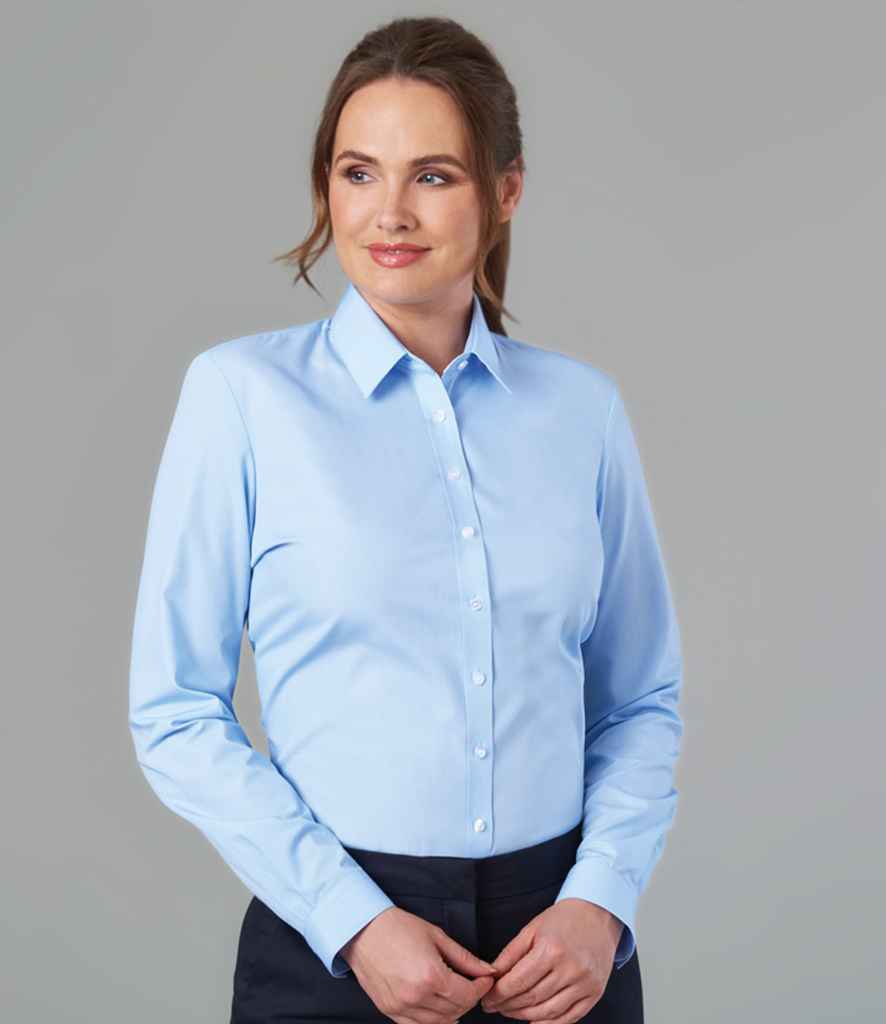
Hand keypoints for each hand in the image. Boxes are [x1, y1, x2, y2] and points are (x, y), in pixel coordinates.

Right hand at [340, 905, 499, 1022]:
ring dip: (453, 1011)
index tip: (485, 979)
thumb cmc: (398, 928)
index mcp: (431, 976)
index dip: (481, 988)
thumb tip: (487, 970)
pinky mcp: (390, 1011)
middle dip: (469, 999)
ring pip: (439, 1023)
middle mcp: (417, 996)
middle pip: (456, 1011)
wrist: (363, 930)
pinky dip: (432, 1020)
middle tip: (472, 984)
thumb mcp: (437, 936)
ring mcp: (402, 1007)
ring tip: (455, 994)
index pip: (467, 995)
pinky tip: (437, 1007)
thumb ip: (464, 958)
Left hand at [480, 898, 622, 1021]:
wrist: (596, 915)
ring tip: (511, 1012)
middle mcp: (570, 968)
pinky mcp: (594, 993)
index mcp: (551, 949)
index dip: (499, 995)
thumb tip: (493, 975)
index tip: (488, 999)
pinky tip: (535, 1021)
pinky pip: (569, 1017)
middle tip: (496, 1006)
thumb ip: (510, 953)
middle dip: (508, 1006)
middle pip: (532, 998)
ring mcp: (584, 983)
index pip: (518, 981)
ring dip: (525, 1016)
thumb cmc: (564, 920)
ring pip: (548, 1012)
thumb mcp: (532, 929)